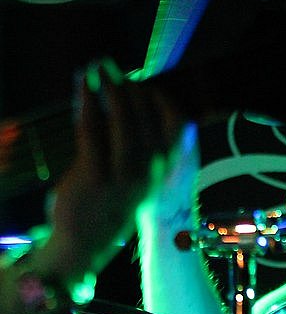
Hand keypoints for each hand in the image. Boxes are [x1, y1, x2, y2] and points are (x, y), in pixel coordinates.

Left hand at [45, 59, 186, 279]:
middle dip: (131, 88)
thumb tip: (137, 109)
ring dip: (110, 89)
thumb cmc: (112, 206)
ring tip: (99, 69)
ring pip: (121, 121)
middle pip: (146, 119)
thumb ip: (144, 150)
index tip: (144, 83)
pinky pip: (91, 129)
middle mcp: (150, 174)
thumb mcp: (139, 179)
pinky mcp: (94, 176)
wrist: (86, 244)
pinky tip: (82, 85)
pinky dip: (86, 102)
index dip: (160, 99)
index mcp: (166, 173)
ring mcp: (123, 176)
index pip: (176, 125)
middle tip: (116, 69)